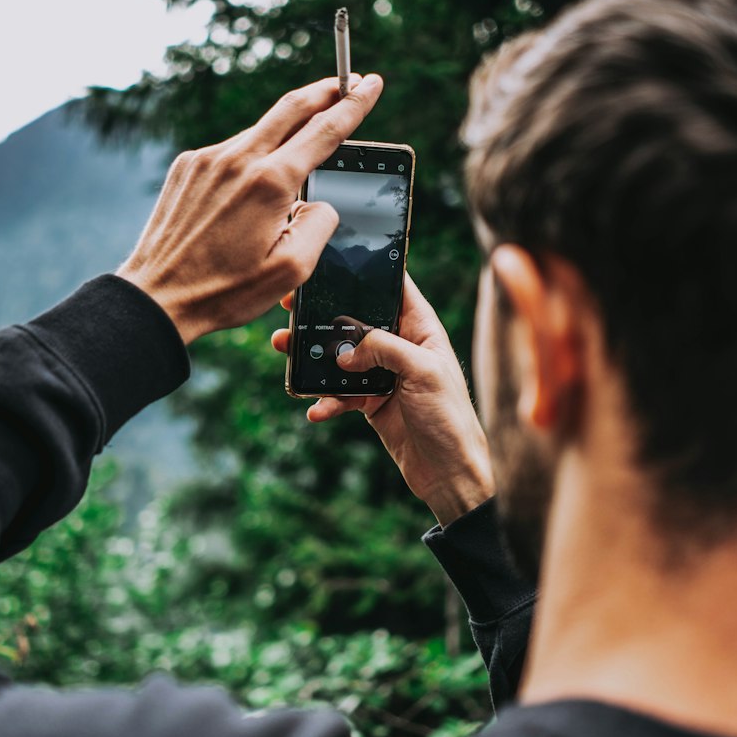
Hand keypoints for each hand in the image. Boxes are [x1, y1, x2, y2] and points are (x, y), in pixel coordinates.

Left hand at [117, 75, 383, 343]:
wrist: (158, 296)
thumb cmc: (225, 290)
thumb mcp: (292, 270)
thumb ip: (320, 225)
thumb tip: (321, 201)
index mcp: (270, 183)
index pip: (324, 130)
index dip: (354, 104)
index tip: (371, 83)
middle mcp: (237, 160)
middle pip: (292, 107)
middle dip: (325, 90)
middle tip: (349, 80)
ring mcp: (207, 159)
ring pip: (259, 132)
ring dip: (285, 131)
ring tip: (301, 145)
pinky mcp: (187, 166)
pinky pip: (230, 152)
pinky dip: (250, 157)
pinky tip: (252, 184)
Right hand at [272, 273, 495, 526]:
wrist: (449, 472)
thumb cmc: (450, 418)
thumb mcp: (423, 372)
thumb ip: (384, 349)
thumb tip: (344, 351)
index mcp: (421, 329)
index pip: (393, 289)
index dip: (366, 274)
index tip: (331, 264)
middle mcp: (401, 347)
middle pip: (356, 321)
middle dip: (324, 315)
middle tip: (292, 307)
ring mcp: (383, 375)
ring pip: (341, 357)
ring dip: (313, 357)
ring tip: (286, 351)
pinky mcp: (370, 402)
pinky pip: (339, 395)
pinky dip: (325, 401)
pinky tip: (315, 410)